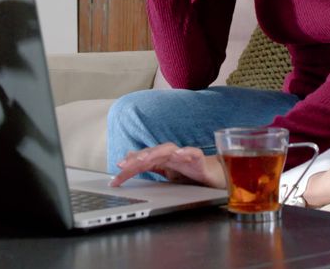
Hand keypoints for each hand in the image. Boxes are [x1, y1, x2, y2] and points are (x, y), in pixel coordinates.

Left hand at [109, 143, 226, 188]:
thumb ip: (149, 166)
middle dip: (137, 159)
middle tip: (123, 166)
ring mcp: (184, 156)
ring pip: (168, 150)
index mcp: (162, 160)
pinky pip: (192, 153)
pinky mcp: (199, 158)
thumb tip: (128, 160)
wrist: (215, 175)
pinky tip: (179, 155)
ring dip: (155, 153)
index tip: (115, 179)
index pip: (142, 162)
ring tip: (143, 160)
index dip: (128, 168)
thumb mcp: (166, 173)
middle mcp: (171, 155)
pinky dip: (186, 152)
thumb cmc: (190, 172)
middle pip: (151, 153)